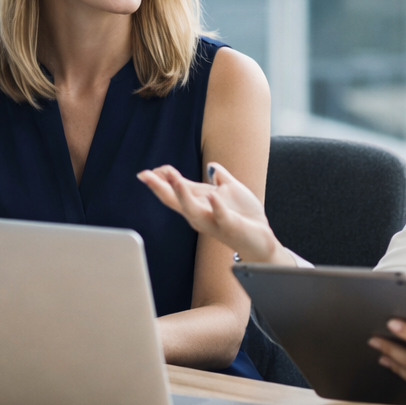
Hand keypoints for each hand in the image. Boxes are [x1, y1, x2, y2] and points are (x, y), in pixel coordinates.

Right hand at [137, 163, 294, 263]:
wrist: (261, 239)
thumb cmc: (244, 215)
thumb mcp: (231, 190)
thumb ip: (220, 177)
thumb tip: (211, 165)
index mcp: (200, 203)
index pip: (175, 190)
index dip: (162, 180)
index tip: (148, 171)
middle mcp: (201, 214)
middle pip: (174, 200)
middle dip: (159, 187)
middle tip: (144, 175)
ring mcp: (214, 221)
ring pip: (192, 209)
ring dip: (181, 193)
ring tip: (172, 176)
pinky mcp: (230, 226)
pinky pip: (221, 216)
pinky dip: (216, 206)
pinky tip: (212, 195)